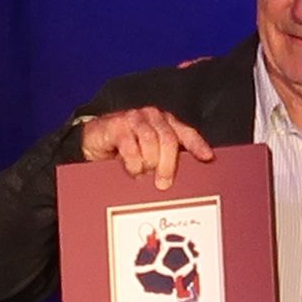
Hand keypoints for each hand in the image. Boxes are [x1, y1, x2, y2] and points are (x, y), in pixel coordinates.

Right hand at [79, 106, 214, 188]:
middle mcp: (153, 117)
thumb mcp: (149, 154)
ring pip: (150, 141)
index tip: (207, 157)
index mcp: (166, 123)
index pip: (186, 133)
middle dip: (168, 164)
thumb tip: (182, 180)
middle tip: (163, 183)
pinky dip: (133, 162)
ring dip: (148, 163)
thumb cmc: (126, 149)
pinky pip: (130, 146)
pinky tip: (132, 169)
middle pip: (168, 139)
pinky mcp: (116, 125)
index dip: (197, 145)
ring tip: (143, 174)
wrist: (94, 141)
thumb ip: (165, 160)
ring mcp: (134, 118)